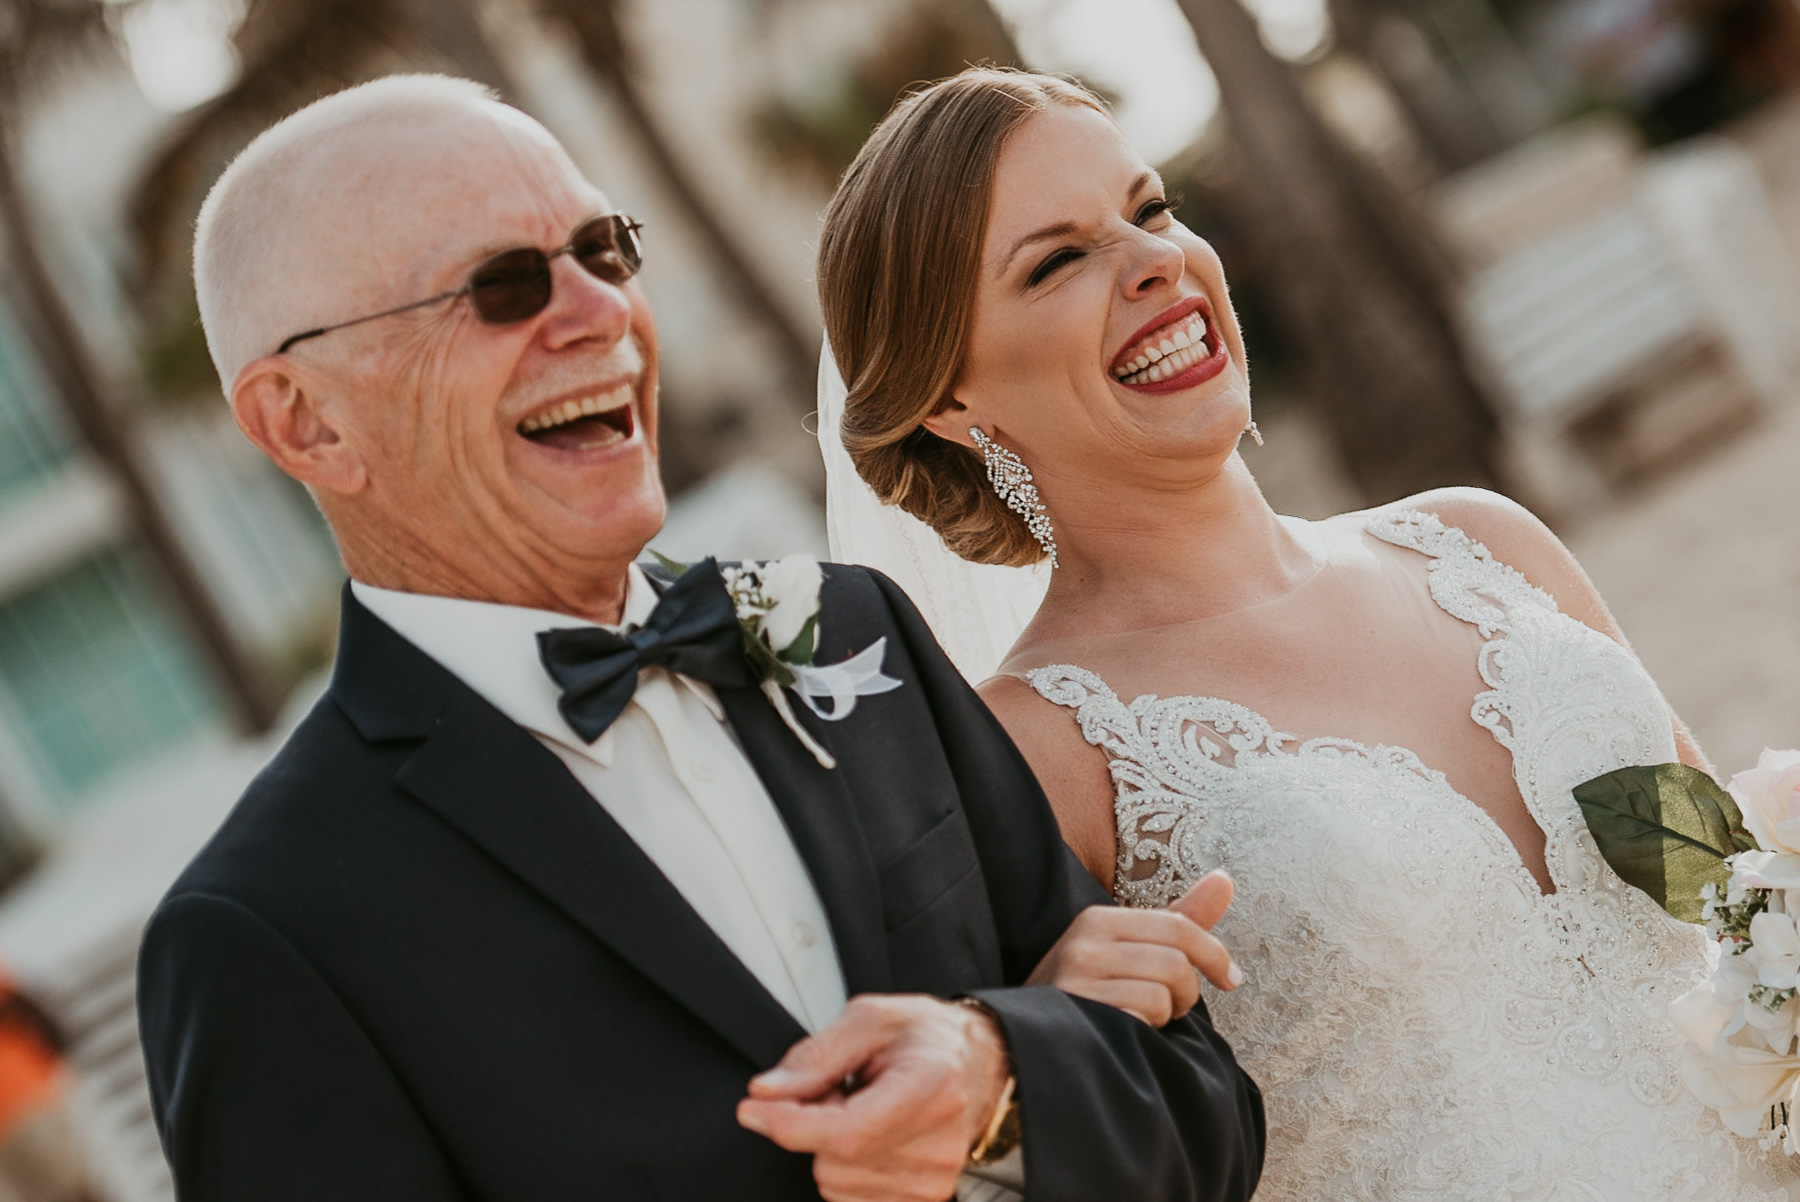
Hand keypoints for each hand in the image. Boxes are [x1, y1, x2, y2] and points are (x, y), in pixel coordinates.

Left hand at [737, 994, 1007, 1201]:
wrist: (980, 1063)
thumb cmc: (925, 1037)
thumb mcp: (870, 1018)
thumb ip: (816, 1056)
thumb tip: (766, 1093)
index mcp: (930, 1087)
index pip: (846, 1132)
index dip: (788, 1125)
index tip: (752, 1109)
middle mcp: (938, 1144)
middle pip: (833, 1162)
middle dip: (814, 1126)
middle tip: (840, 1090)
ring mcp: (935, 1180)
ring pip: (836, 1185)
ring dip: (830, 1150)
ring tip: (862, 1111)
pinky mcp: (925, 1201)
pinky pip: (851, 1199)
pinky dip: (845, 1170)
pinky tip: (869, 1139)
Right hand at [1025, 869, 1241, 1025]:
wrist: (1030, 1041)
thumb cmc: (1092, 994)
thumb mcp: (1132, 950)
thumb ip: (1180, 918)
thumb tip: (1225, 878)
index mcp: (1098, 920)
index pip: (1179, 927)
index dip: (1215, 955)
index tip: (1232, 980)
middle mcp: (1084, 941)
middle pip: (1177, 962)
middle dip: (1186, 993)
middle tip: (1171, 1008)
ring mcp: (1076, 977)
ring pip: (1163, 994)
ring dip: (1164, 1016)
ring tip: (1141, 1018)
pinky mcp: (1078, 1011)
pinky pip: (1143, 1018)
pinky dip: (1145, 1032)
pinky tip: (1124, 1031)